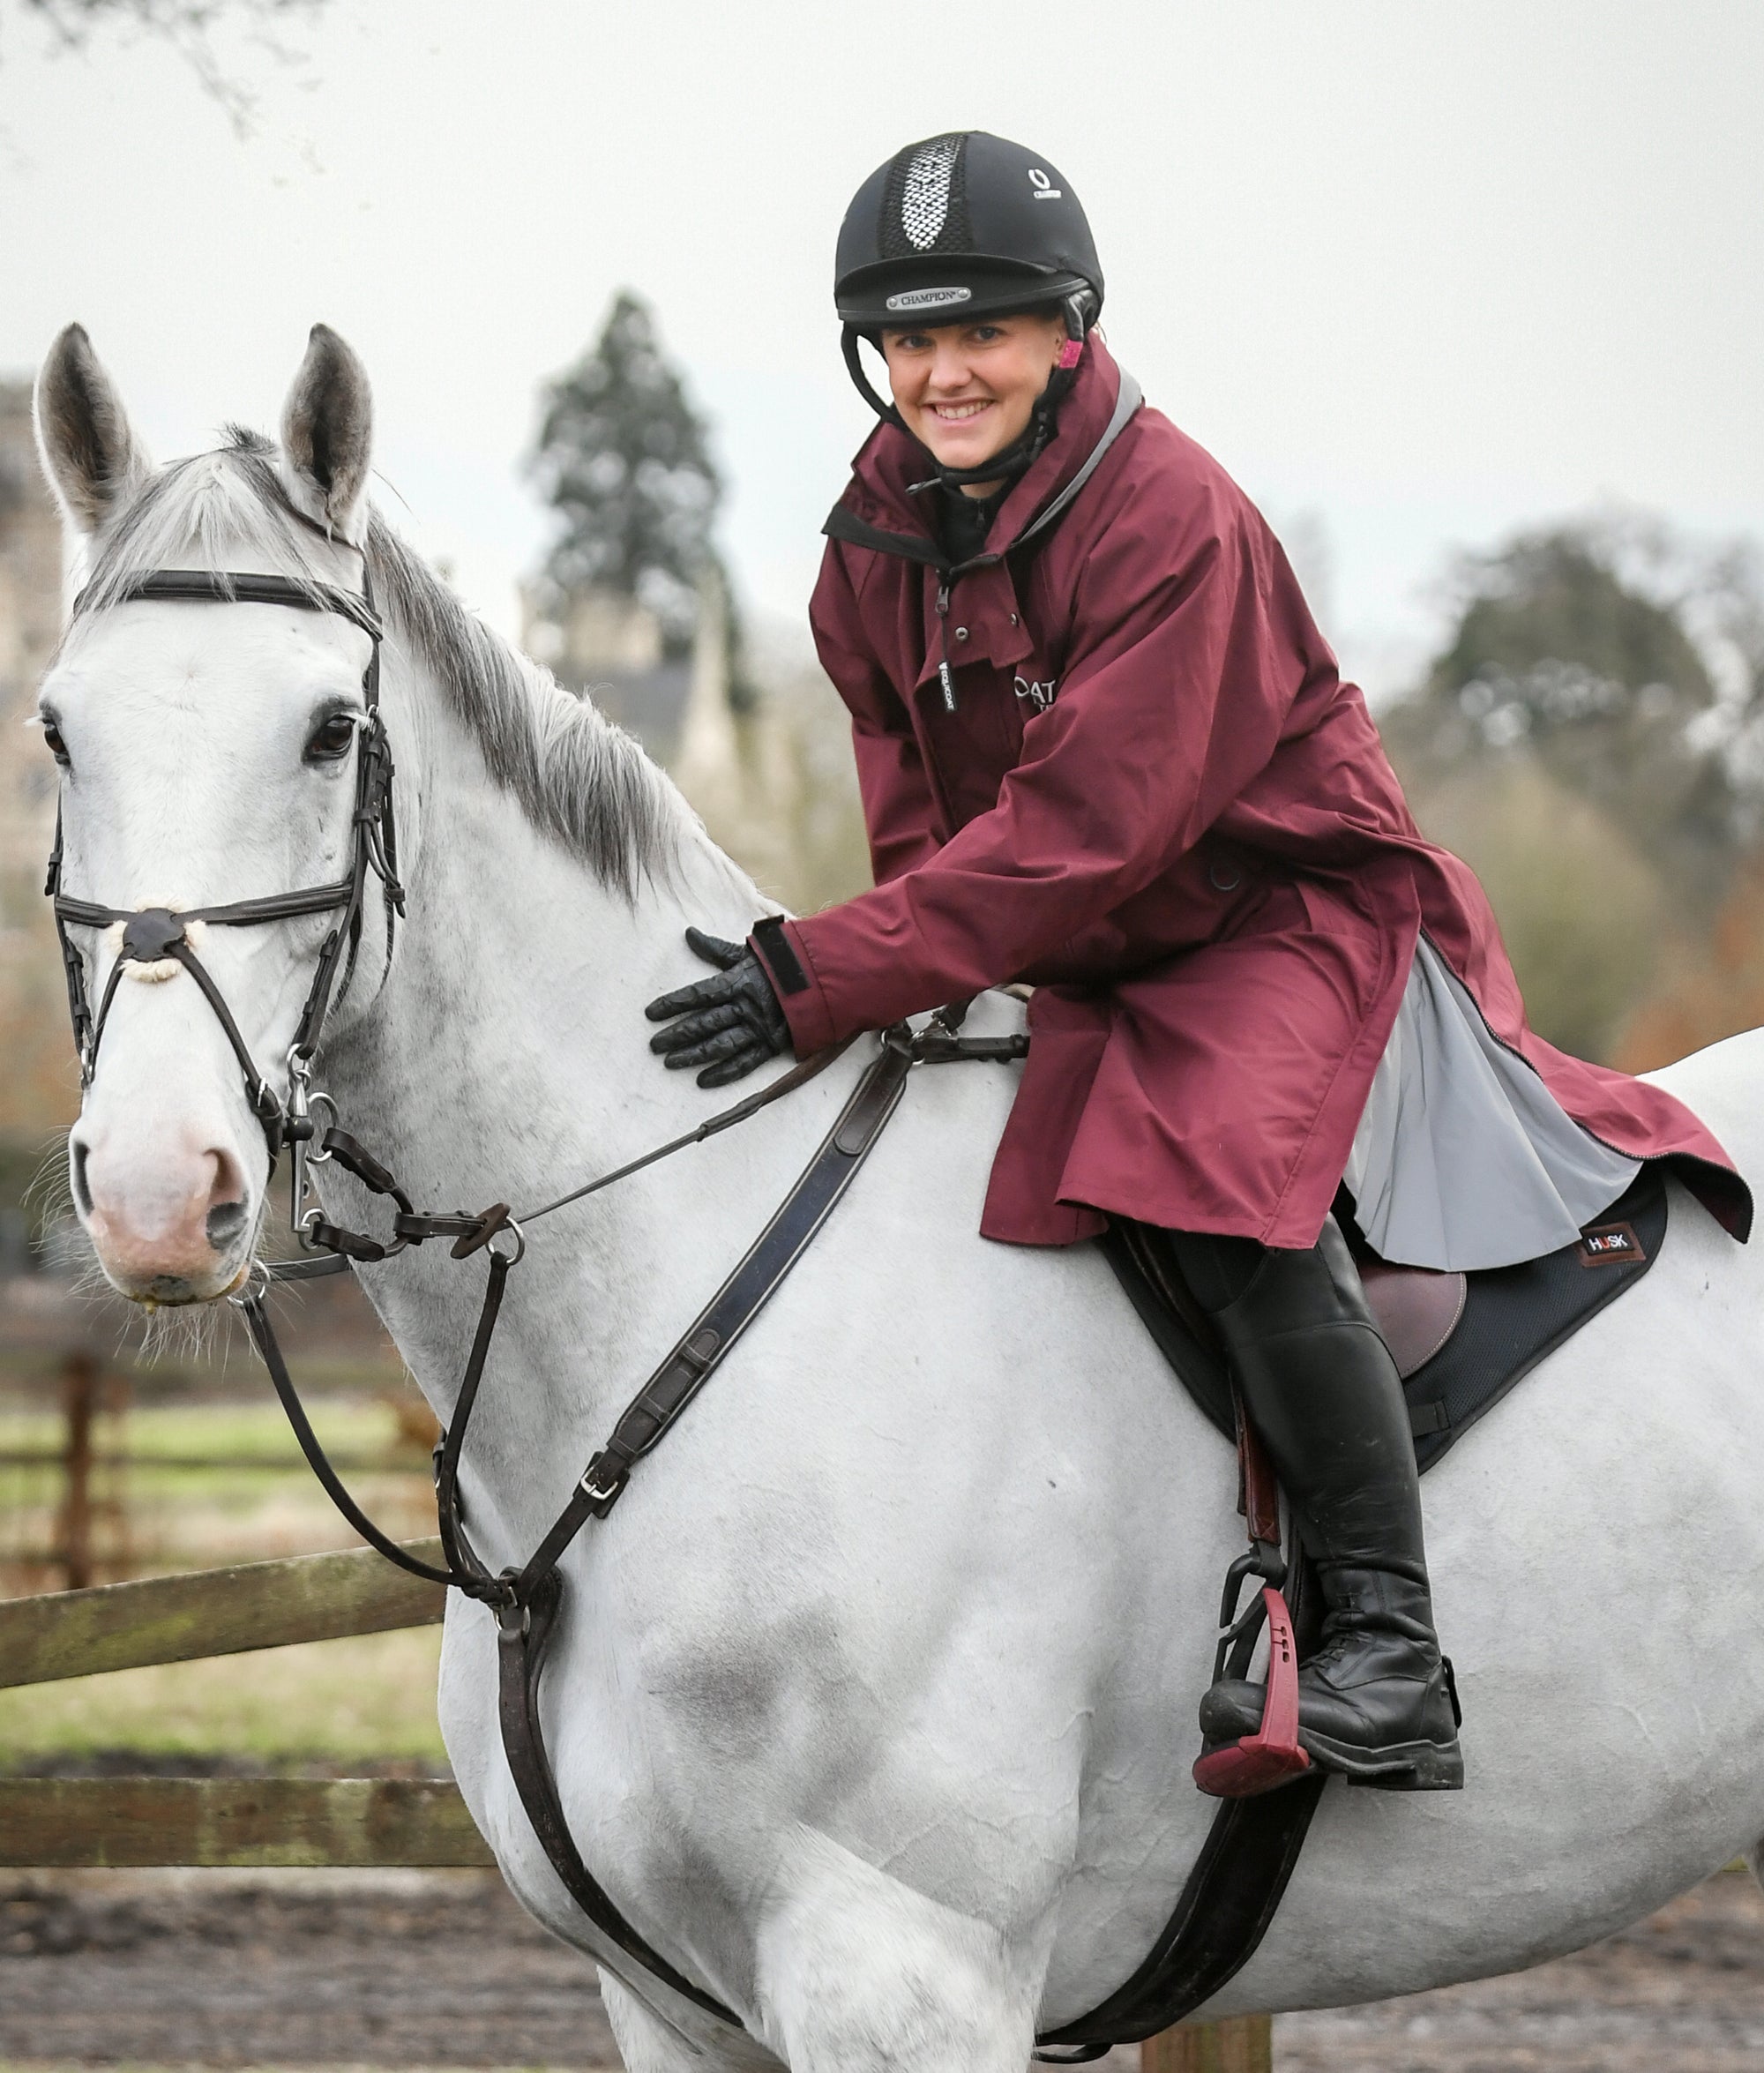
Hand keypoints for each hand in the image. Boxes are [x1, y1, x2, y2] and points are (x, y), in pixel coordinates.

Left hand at [645, 927, 792, 1088]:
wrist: (822, 979)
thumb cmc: (780, 964)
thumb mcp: (747, 952)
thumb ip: (716, 949)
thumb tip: (689, 933)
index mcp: (737, 982)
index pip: (698, 994)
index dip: (673, 1003)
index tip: (651, 1013)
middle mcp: (745, 1007)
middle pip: (704, 1023)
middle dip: (677, 1034)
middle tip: (654, 1045)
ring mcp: (758, 1028)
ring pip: (720, 1045)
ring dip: (694, 1055)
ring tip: (670, 1063)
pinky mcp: (771, 1045)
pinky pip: (745, 1063)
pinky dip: (724, 1073)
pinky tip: (703, 1080)